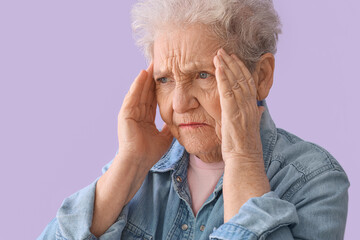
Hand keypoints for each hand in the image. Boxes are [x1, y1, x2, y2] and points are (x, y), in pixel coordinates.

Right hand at [117, 62, 173, 169]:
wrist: (138, 161)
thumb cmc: (149, 153)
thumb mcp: (164, 137)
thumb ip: (169, 128)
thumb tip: (179, 121)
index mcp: (145, 118)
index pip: (153, 98)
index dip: (159, 87)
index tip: (167, 75)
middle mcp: (137, 113)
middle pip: (146, 91)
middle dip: (152, 78)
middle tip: (159, 62)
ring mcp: (130, 112)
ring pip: (139, 90)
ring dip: (145, 77)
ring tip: (152, 63)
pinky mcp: (125, 113)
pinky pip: (132, 96)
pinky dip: (137, 85)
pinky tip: (143, 74)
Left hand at [213, 48, 264, 163]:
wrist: (244, 159)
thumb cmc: (245, 146)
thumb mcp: (252, 127)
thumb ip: (256, 115)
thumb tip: (260, 108)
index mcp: (252, 107)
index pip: (248, 83)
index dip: (241, 69)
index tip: (234, 59)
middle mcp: (249, 105)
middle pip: (242, 78)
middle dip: (233, 63)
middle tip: (224, 50)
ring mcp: (241, 108)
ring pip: (235, 82)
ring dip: (227, 66)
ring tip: (219, 54)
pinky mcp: (232, 113)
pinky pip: (227, 91)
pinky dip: (223, 78)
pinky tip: (218, 67)